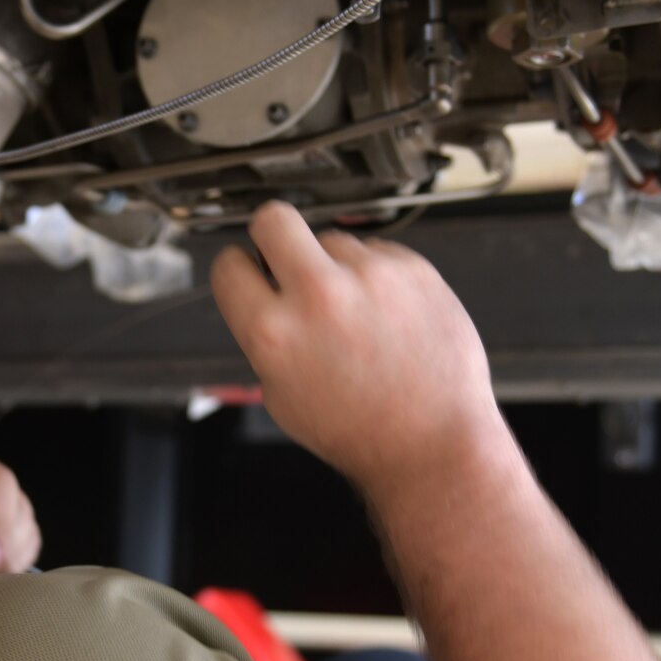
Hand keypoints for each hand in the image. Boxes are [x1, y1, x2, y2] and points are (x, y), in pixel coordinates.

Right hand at [210, 202, 503, 491]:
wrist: (432, 441)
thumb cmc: (362, 430)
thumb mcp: (281, 396)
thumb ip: (266, 338)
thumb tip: (262, 295)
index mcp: (274, 333)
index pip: (229, 266)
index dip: (238, 270)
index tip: (249, 272)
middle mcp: (319, 295)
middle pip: (273, 218)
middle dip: (272, 235)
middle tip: (286, 258)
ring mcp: (370, 276)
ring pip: (332, 238)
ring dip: (336, 267)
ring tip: (356, 313)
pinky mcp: (412, 269)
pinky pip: (379, 252)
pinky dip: (378, 276)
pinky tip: (387, 316)